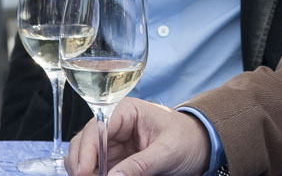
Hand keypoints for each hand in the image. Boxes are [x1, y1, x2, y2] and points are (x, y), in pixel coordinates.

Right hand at [65, 98, 211, 175]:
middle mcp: (114, 124)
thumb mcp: (167, 152)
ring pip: (84, 158)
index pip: (96, 127)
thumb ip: (140, 165)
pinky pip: (95, 168)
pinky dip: (93, 174)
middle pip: (84, 143)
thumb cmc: (187, 140)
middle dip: (82, 164)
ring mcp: (112, 143)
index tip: (84, 172)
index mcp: (126, 111)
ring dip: (85, 171)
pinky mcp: (114, 159)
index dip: (87, 150)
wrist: (199, 147)